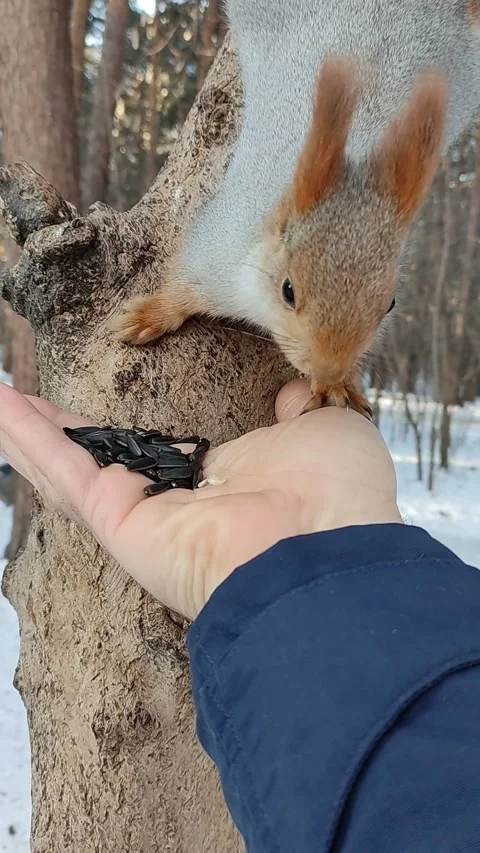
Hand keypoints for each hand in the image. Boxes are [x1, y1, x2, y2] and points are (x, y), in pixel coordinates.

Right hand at [0, 380, 400, 619]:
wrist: (329, 544)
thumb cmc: (337, 494)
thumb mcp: (324, 430)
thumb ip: (298, 413)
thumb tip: (294, 398)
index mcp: (226, 484)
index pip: (166, 455)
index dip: (134, 436)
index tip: (118, 418)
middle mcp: (180, 505)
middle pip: (107, 463)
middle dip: (68, 435)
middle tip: (32, 406)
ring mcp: (147, 517)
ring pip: (74, 469)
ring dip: (34, 434)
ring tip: (3, 401)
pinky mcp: (122, 524)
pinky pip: (66, 474)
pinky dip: (28, 440)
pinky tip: (0, 405)